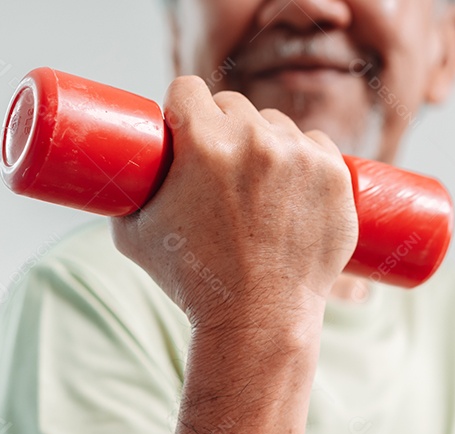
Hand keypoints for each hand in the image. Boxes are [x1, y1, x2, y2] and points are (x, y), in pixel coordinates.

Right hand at [110, 75, 358, 332]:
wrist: (258, 322)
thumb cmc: (192, 283)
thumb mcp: (134, 235)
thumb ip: (126, 194)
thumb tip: (118, 171)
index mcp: (204, 143)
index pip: (188, 90)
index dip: (182, 108)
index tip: (184, 129)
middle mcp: (256, 140)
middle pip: (234, 104)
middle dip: (223, 128)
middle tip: (220, 167)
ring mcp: (302, 157)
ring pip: (277, 125)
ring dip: (266, 143)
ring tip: (257, 186)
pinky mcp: (336, 176)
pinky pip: (317, 145)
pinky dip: (306, 161)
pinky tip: (293, 187)